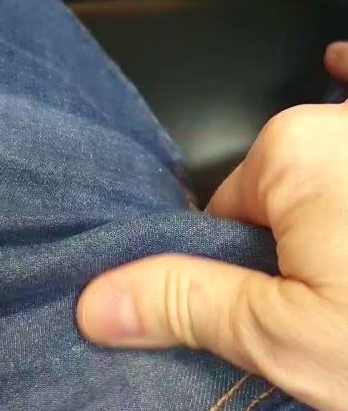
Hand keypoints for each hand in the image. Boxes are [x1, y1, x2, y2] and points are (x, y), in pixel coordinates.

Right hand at [77, 43, 347, 410]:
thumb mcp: (286, 337)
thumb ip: (185, 305)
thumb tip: (89, 302)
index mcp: (287, 154)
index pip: (224, 213)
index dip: (234, 269)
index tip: (268, 312)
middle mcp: (338, 118)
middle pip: (280, 193)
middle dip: (290, 248)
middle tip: (332, 308)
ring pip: (330, 173)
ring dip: (334, 216)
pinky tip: (342, 73)